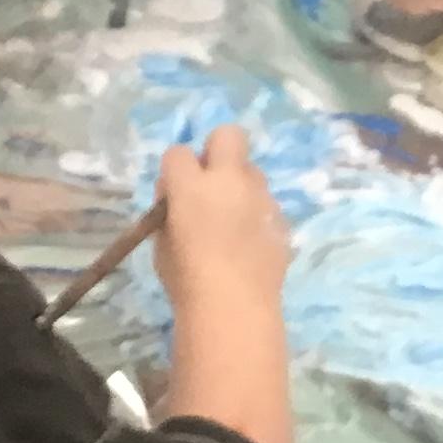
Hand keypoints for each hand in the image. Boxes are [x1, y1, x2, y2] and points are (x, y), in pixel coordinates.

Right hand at [155, 127, 290, 317]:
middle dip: (217, 150)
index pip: (178, 153)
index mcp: (192, 186)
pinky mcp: (280, 218)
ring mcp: (260, 197)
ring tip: (232, 222)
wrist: (234, 306)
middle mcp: (229, 180)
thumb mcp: (161, 244)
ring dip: (240, 186)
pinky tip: (251, 244)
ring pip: (252, 171)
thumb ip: (169, 211)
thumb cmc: (187, 280)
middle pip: (228, 135)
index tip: (175, 192)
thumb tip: (176, 196)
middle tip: (209, 182)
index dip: (175, 171)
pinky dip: (257, 215)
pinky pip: (266, 205)